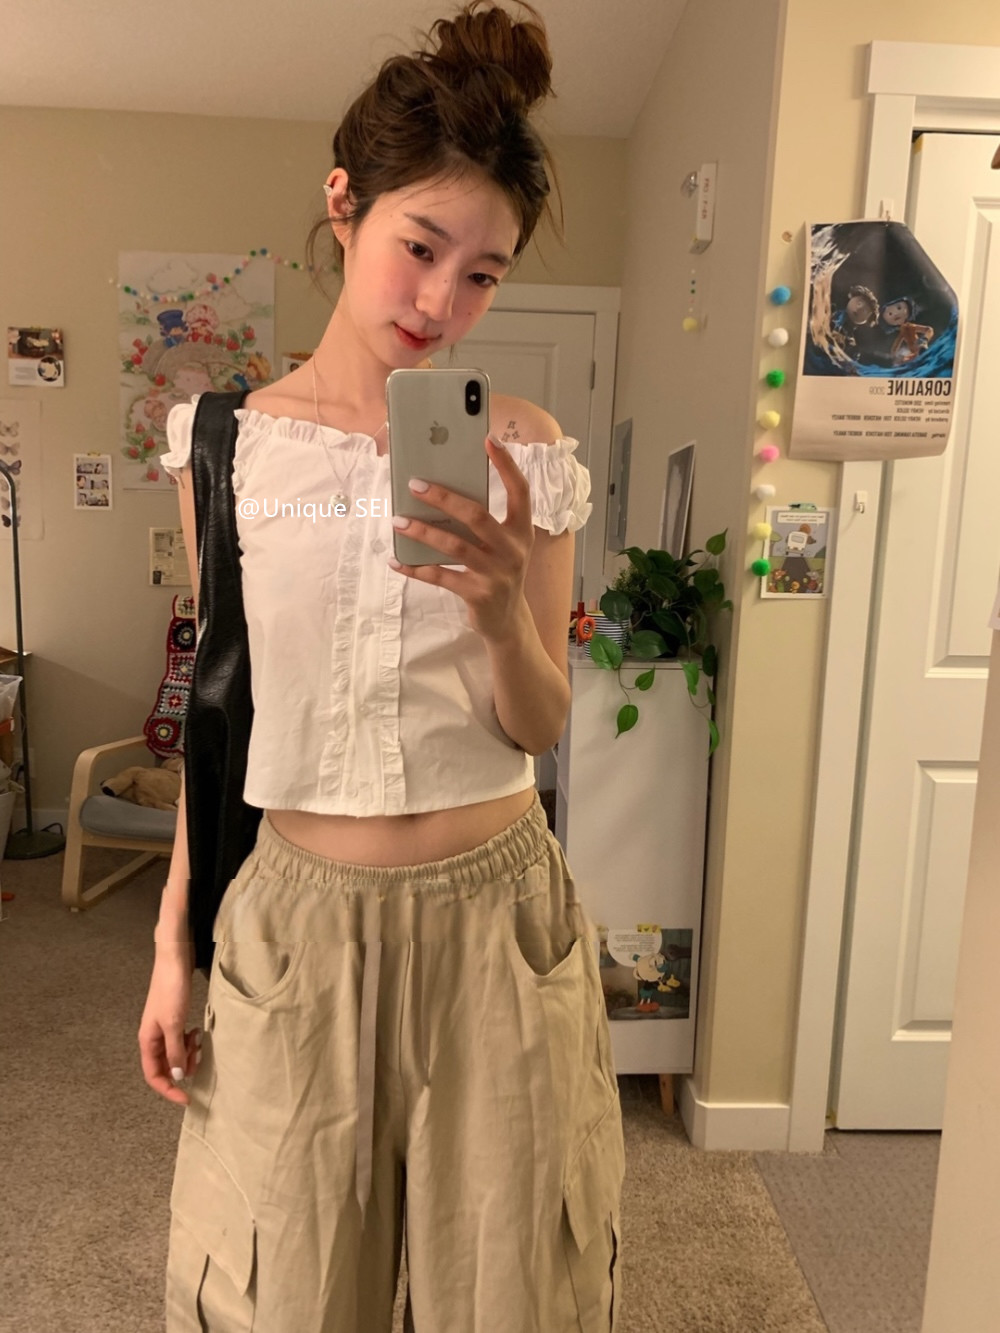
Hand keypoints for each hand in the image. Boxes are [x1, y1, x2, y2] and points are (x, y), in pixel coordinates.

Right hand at [138, 941, 200, 1105]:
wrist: (174, 960)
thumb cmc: (171, 990)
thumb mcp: (174, 1024)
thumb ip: (175, 1052)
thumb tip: (178, 1077)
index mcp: (147, 1041)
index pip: (154, 1076)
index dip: (168, 1090)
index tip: (187, 1099)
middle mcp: (152, 1037)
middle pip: (165, 1066)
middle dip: (182, 1069)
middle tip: (199, 1060)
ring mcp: (163, 1028)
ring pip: (175, 1053)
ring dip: (188, 1054)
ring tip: (199, 1042)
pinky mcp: (174, 1019)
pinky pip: (181, 1040)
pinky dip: (190, 1041)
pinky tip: (198, 1032)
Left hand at [388, 434, 534, 643]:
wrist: (508, 621)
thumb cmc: (499, 572)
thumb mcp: (504, 545)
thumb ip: (484, 521)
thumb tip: (442, 491)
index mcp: (522, 530)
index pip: (520, 491)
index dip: (506, 465)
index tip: (488, 439)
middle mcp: (513, 550)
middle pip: (476, 516)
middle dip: (444, 497)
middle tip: (415, 484)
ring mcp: (496, 574)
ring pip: (454, 546)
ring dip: (422, 531)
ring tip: (397, 520)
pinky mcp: (478, 594)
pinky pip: (440, 576)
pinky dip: (415, 569)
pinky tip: (396, 560)